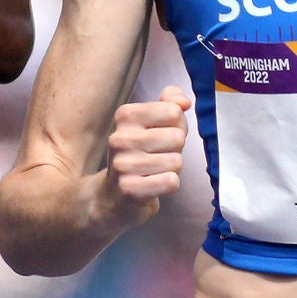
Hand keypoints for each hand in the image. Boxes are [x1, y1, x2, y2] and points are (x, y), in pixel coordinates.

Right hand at [103, 83, 190, 214]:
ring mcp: (123, 164)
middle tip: (158, 156)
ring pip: (177, 161)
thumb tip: (183, 102)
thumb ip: (169, 103)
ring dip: (172, 169)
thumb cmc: (139, 155)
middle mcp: (120, 138)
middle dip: (175, 150)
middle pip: (177, 137)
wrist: (113, 195)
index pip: (174, 111)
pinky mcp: (130, 189)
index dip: (177, 126)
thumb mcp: (151, 123)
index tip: (161, 135)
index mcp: (125, 116)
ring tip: (154, 171)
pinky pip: (171, 182)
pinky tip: (153, 185)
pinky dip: (169, 185)